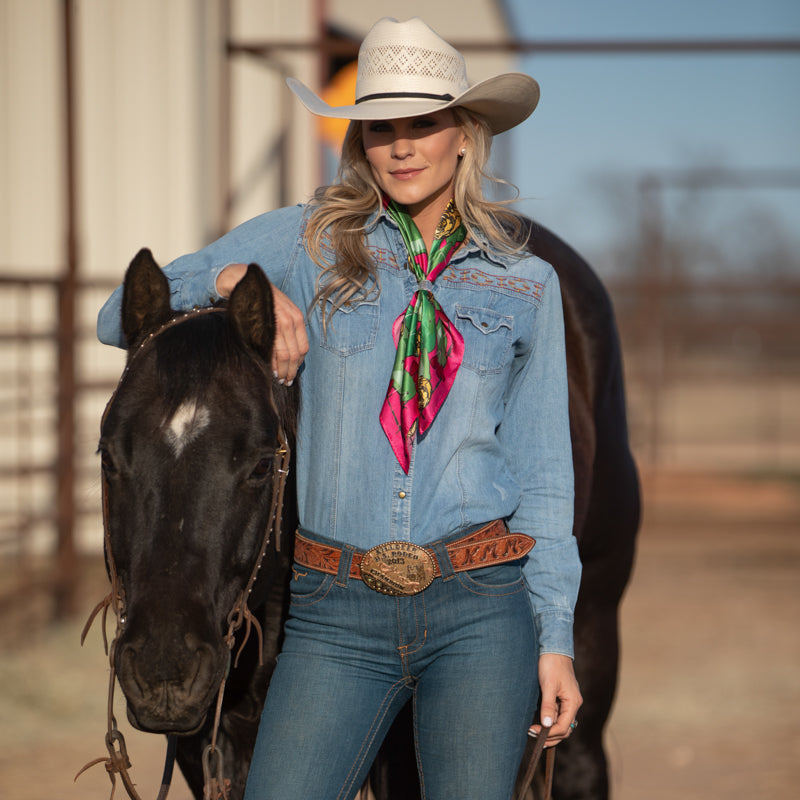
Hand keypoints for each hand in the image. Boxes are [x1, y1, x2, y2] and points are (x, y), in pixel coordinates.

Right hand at [217, 264, 307, 384]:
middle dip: (291, 371)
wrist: (245, 283)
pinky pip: (274, 349)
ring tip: (278, 379)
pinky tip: (269, 370)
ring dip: (282, 370)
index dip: (298, 365)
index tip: (292, 374)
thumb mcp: (281, 312)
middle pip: (296, 354)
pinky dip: (273, 363)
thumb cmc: (262, 301)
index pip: (303, 348)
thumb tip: (288, 356)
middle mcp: (292, 320)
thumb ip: (286, 330)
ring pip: (286, 354)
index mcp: (297, 318)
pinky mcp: (267, 324)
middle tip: (285, 382)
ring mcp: (280, 322)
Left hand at [528, 653, 581, 746]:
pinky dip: (550, 721)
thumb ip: (548, 706)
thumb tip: (547, 725)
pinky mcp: (562, 697)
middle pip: (565, 729)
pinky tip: (540, 723)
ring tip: (535, 732)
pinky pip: (558, 715)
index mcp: (573, 702)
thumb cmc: (551, 664)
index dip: (550, 733)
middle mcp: (573, 704)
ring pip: (562, 723)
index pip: (564, 726)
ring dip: (550, 730)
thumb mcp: (548, 685)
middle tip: (534, 737)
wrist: (553, 648)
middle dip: (551, 736)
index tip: (534, 732)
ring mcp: (568, 701)